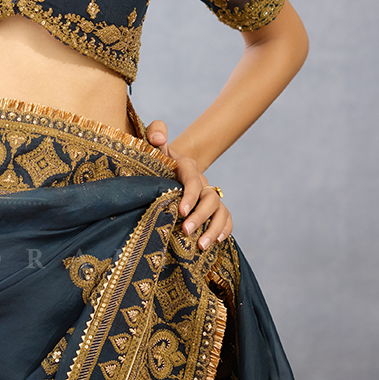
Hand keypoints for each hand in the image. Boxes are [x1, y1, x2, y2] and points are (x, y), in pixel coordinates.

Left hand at [145, 120, 232, 249]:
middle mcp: (202, 181)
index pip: (193, 180)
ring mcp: (208, 195)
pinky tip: (217, 243)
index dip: (190, 196)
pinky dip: (225, 229)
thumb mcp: (152, 145)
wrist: (164, 167)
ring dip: (214, 228)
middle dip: (200, 216)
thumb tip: (159, 138)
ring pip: (221, 211)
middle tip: (186, 231)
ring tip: (201, 246)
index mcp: (187, 167)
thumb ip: (154, 133)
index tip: (181, 212)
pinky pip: (226, 218)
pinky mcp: (212, 207)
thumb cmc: (155, 159)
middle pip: (210, 198)